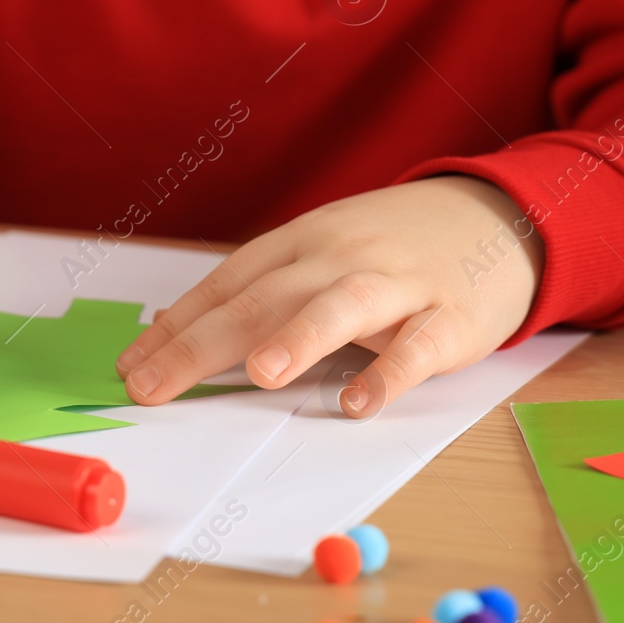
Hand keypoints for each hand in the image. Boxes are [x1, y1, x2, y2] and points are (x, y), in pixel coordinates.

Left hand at [114, 177, 543, 416]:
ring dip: (300, 337)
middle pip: (265, 299)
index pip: (227, 285)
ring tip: (260, 372)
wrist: (494, 219)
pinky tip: (358, 403)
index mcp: (301, 244)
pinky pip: (418, 346)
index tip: (130, 368)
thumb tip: (173, 333)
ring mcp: (397, 284)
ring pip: (342, 306)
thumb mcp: (317, 255)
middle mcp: (340, 257)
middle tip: (154, 385)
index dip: (177, 326)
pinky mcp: (451, 317)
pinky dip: (390, 373)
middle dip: (205, 343)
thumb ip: (255, 293)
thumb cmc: (387, 249)